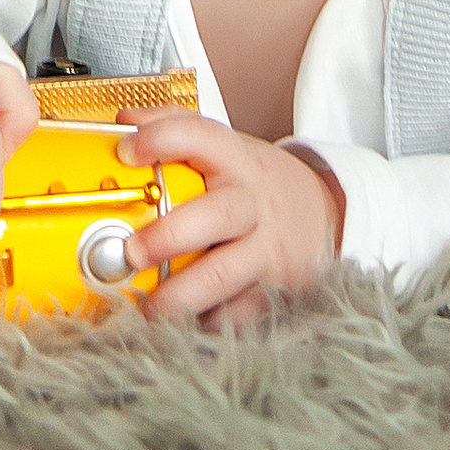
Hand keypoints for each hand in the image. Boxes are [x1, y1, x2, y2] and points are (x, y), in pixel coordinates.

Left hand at [119, 113, 345, 325]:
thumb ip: (176, 128)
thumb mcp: (228, 147)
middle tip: (132, 252)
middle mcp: (252, 203)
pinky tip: (182, 327)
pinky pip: (237, 314)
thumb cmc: (257, 184)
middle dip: (171, 235)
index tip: (127, 152)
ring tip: (148, 308)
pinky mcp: (273, 290)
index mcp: (237, 160)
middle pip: (217, 214)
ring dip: (182, 295)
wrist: (326, 216)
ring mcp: (266, 249)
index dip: (162, 140)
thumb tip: (124, 122)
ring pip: (225, 274)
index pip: (201, 136)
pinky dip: (208, 324)